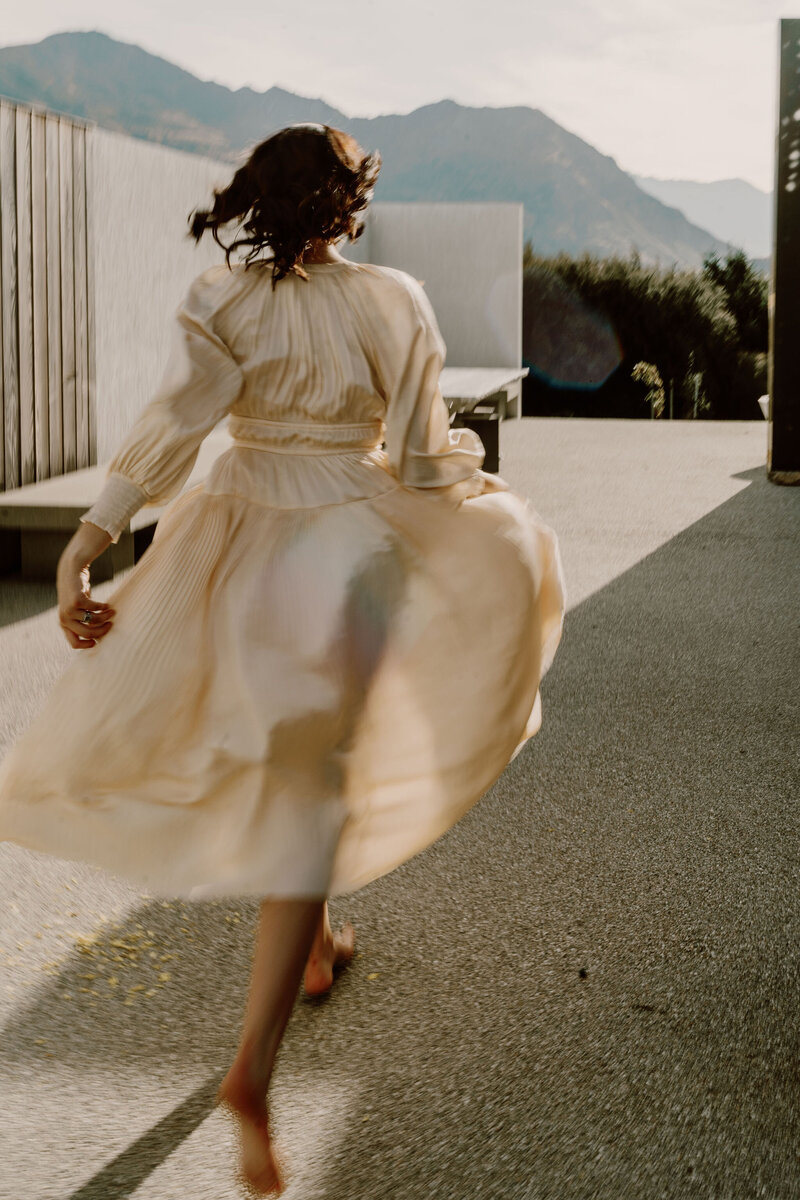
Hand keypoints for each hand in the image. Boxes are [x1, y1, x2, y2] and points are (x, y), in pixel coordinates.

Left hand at [56, 522, 116, 649]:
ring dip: (105, 617)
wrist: (70, 572)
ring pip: (93, 621)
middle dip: (102, 631)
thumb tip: (98, 637)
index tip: (99, 641)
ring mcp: (69, 610)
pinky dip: (103, 607)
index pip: (74, 643)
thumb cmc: (77, 592)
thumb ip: (83, 622)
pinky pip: (95, 609)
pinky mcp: (77, 600)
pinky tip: (107, 604)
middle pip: (87, 633)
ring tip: (112, 612)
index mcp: (64, 624)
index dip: (88, 645)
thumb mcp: (78, 610)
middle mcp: (64, 619)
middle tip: (111, 625)